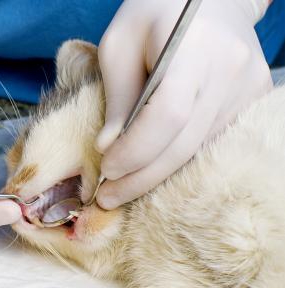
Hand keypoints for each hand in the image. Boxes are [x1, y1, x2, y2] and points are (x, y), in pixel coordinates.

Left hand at [95, 0, 272, 208]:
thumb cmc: (154, 14)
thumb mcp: (119, 44)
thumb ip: (117, 96)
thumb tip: (108, 148)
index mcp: (192, 47)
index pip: (167, 114)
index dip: (135, 150)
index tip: (106, 168)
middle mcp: (229, 70)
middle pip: (184, 142)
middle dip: (142, 178)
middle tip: (108, 198)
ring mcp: (248, 87)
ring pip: (200, 149)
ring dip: (159, 175)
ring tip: (124, 188)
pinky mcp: (253, 99)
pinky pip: (213, 143)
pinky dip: (181, 161)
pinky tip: (154, 170)